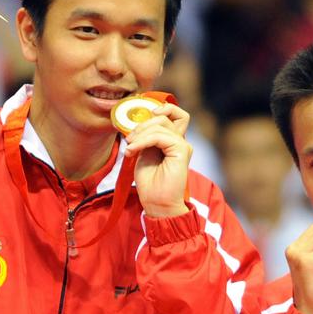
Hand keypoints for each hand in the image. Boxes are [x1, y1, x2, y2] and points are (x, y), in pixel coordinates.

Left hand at [126, 103, 191, 217]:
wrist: (157, 203)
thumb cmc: (150, 183)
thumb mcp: (144, 153)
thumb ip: (146, 138)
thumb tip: (139, 123)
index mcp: (173, 141)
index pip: (174, 114)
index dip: (160, 109)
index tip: (142, 119)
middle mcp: (181, 141)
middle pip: (166, 115)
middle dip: (143, 123)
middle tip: (129, 139)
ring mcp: (183, 145)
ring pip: (161, 124)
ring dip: (140, 133)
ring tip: (130, 148)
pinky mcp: (182, 151)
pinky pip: (160, 136)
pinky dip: (143, 140)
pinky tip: (133, 150)